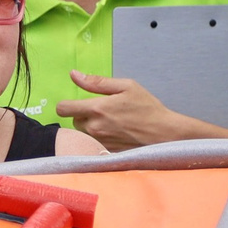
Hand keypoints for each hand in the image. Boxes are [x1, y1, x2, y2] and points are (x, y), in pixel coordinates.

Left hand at [54, 72, 227, 151]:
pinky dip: (98, 138)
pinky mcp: (105, 152)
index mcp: (96, 109)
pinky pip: (92, 143)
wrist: (164, 133)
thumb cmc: (147, 107)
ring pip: (82, 133)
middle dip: (83, 115)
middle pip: (73, 121)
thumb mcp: (126, 86)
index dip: (67, 104)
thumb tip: (74, 75)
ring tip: (110, 122)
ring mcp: (99, 142)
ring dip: (90, 127)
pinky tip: (114, 133)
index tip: (77, 102)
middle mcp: (94, 128)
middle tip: (104, 111)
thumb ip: (97, 82)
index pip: (63, 108)